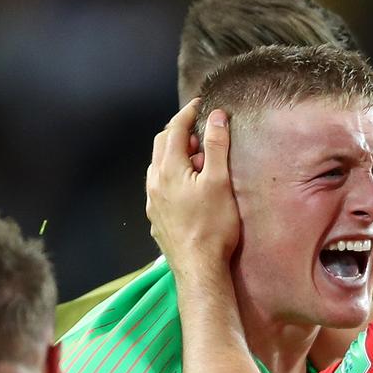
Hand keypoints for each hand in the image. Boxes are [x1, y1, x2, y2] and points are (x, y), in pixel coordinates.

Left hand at [146, 100, 240, 269]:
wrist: (198, 268)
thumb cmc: (213, 226)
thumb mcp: (219, 181)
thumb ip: (216, 147)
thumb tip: (216, 117)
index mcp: (169, 169)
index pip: (175, 129)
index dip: (188, 113)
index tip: (200, 104)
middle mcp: (155, 182)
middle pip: (162, 144)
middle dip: (179, 131)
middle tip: (200, 131)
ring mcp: (153, 201)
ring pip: (158, 166)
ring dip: (174, 154)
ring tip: (197, 160)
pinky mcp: (157, 218)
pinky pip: (159, 187)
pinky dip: (171, 175)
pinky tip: (186, 186)